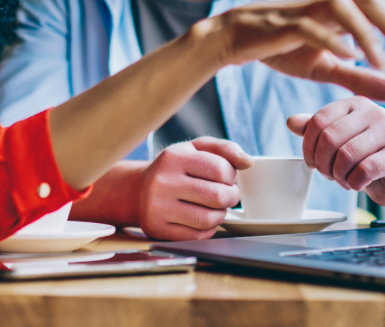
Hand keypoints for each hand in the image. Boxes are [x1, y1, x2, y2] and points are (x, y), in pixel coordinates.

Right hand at [137, 138, 251, 240]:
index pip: (220, 169)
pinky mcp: (158, 229)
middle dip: (231, 197)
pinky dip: (208, 229)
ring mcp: (158, 208)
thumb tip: (248, 162)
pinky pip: (197, 236)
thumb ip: (224, 149)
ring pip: (209, 219)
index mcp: (174, 157)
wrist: (137, 190)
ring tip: (215, 206)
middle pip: (217, 196)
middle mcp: (163, 182)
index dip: (231, 175)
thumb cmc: (174, 168)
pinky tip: (202, 218)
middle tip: (227, 194)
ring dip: (221, 214)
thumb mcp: (195, 148)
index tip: (226, 177)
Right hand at [198, 0, 384, 100]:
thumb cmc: (282, 49)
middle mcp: (332, 6)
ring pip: (347, 7)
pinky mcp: (284, 23)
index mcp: (346, 15)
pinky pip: (312, 26)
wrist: (232, 40)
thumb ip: (364, 78)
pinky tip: (348, 56)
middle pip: (375, 1)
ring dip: (370, 34)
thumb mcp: (327, 68)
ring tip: (383, 63)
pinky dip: (332, 38)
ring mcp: (308, 10)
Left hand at [288, 98, 384, 218]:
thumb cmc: (363, 156)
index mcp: (355, 104)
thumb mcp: (337, 139)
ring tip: (342, 179)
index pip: (319, 120)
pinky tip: (357, 184)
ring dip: (338, 175)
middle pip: (330, 137)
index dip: (308, 146)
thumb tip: (290, 122)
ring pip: (346, 155)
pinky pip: (364, 170)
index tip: (311, 162)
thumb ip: (315, 129)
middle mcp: (374, 113)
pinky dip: (353, 183)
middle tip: (327, 174)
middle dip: (322, 163)